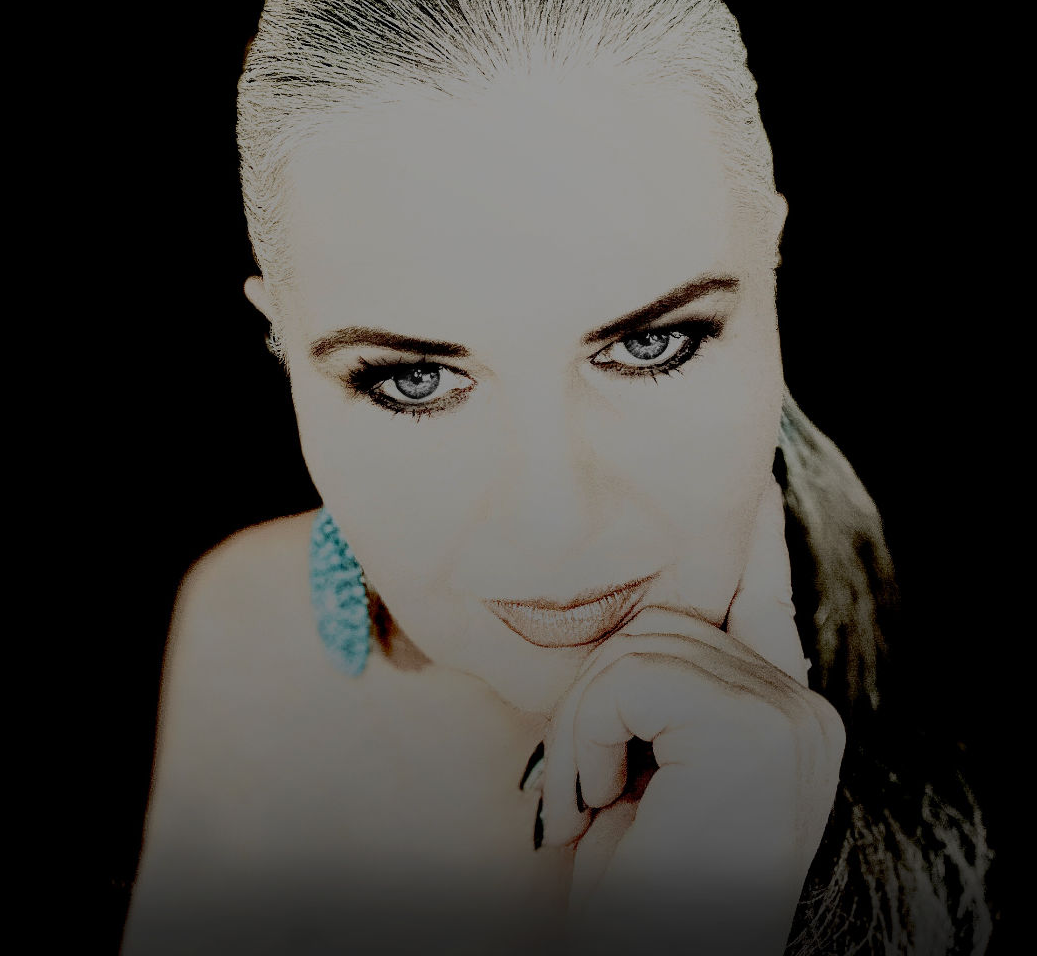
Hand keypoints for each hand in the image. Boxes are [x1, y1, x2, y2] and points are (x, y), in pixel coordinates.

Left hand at [541, 479, 844, 954]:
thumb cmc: (629, 893)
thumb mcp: (642, 774)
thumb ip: (660, 692)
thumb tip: (642, 612)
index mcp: (783, 716)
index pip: (762, 597)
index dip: (753, 537)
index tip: (749, 482)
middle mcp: (801, 710)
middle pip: (668, 616)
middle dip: (595, 692)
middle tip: (574, 792)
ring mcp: (787, 716)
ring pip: (641, 642)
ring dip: (581, 725)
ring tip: (584, 809)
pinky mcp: (755, 728)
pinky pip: (630, 676)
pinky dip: (586, 735)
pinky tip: (592, 808)